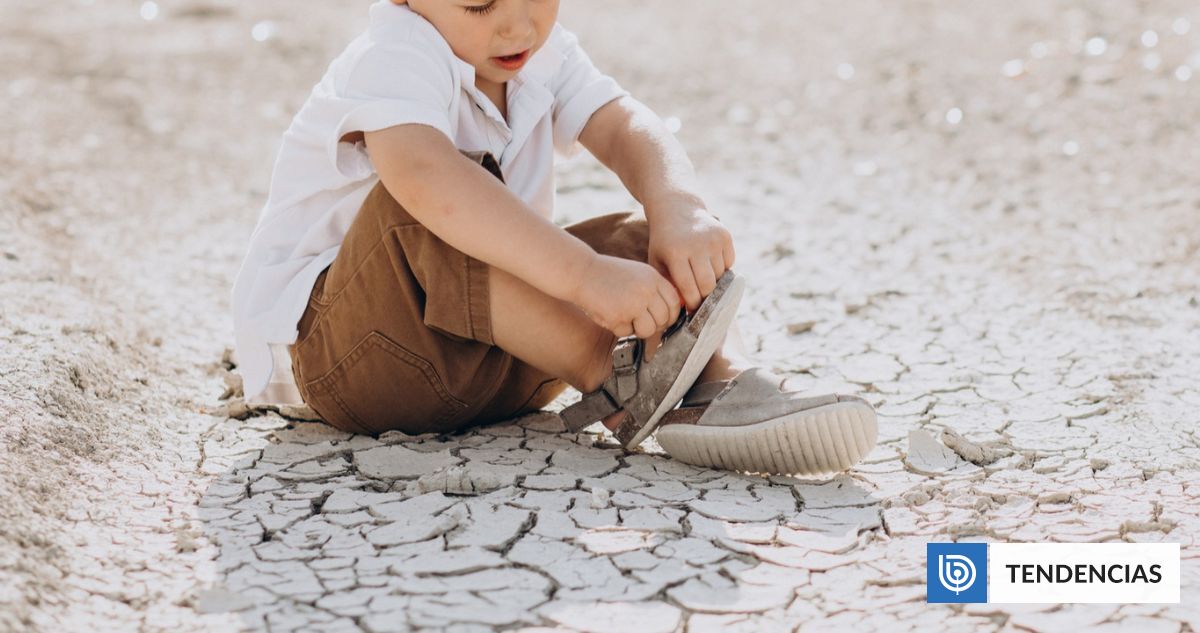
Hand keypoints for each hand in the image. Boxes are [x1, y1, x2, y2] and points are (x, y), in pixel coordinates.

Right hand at [573, 254, 681, 338]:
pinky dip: (619, 329)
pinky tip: (610, 315)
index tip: (662, 319)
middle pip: (664, 319)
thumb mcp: (638, 274)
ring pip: (649, 330)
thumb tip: (669, 314)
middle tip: (641, 322)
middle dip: (654, 325)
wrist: (582, 272)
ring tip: (626, 319)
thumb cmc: (608, 275)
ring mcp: (634, 304)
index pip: (674, 303)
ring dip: (638, 330)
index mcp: (653, 278)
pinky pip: (627, 333)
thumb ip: (654, 290)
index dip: (670, 315)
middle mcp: (647, 291)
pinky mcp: (619, 316)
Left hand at [646, 195, 734, 311]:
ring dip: (714, 283)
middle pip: (708, 285)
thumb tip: (684, 310)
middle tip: (701, 303)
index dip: (692, 305)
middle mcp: (696, 246)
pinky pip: (729, 263)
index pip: (689, 289)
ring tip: (703, 281)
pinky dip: (722, 269)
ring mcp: (712, 240)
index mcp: (676, 254)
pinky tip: (709, 264)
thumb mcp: (658, 262)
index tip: (692, 313)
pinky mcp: (725, 235)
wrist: (676, 209)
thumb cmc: (664, 242)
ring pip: (721, 276)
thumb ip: (669, 285)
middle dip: (705, 298)